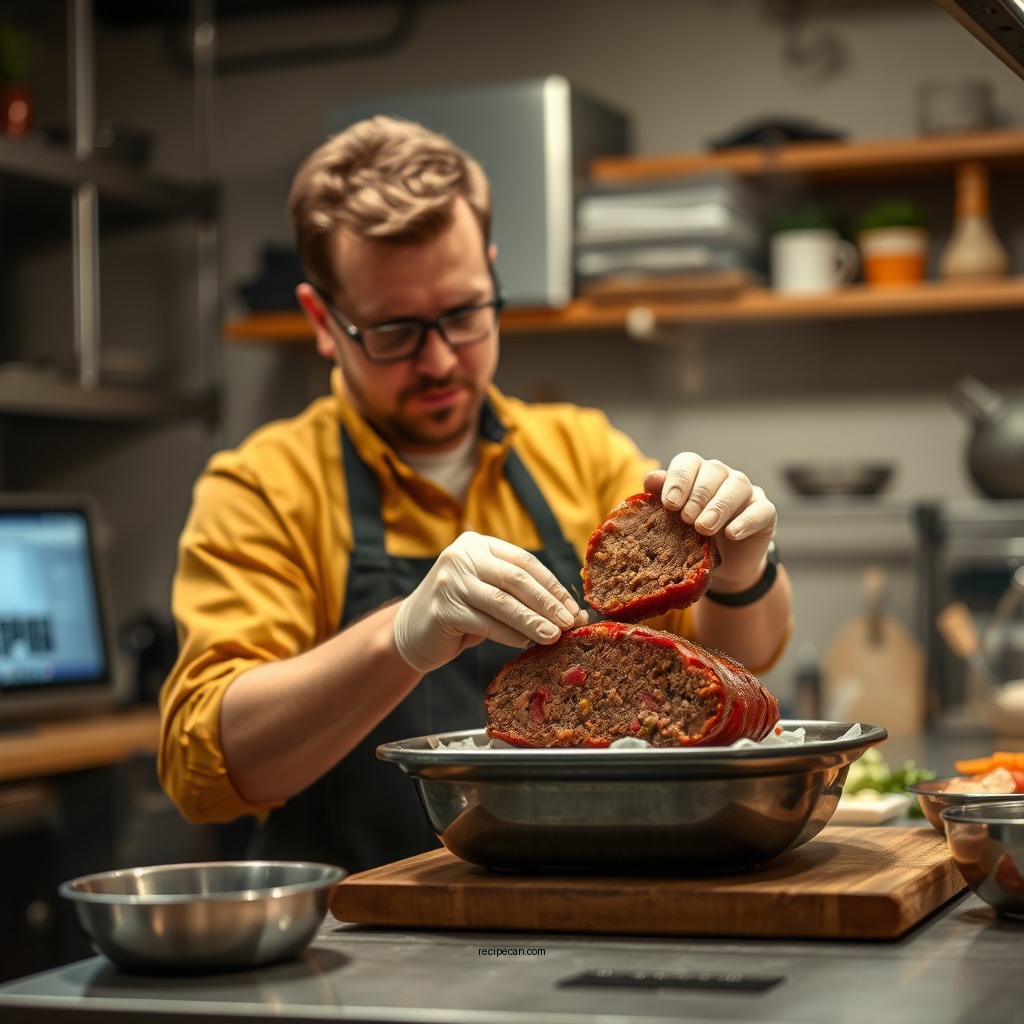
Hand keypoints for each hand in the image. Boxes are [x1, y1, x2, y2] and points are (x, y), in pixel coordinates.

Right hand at [393, 532, 588, 673]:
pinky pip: (486, 624)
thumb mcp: (487, 590)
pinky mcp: (443, 609)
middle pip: (516, 579)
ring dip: (533, 621)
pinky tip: (526, 643)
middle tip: (569, 622)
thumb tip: (568, 611)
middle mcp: (461, 556)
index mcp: (477, 544)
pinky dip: (510, 635)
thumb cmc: (461, 611)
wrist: (412, 630)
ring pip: (502, 602)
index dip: (552, 585)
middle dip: (547, 603)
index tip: (572, 607)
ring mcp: (450, 582)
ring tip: (554, 636)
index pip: (525, 562)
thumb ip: (518, 592)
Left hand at [644, 454, 776, 591]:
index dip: (678, 479)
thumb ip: (661, 497)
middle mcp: (723, 476)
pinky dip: (746, 521)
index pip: (688, 462)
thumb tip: (651, 479)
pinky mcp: (766, 511)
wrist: (724, 564)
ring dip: (718, 506)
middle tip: (686, 519)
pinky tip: (732, 533)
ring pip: (737, 486)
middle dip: (697, 496)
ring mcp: (747, 492)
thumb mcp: (673, 521)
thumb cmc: (693, 537)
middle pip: (713, 471)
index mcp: (697, 473)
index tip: (669, 503)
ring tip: (703, 528)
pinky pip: (760, 510)